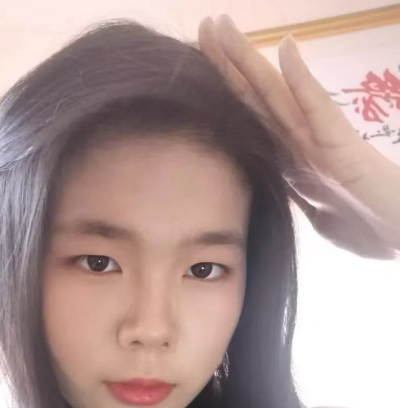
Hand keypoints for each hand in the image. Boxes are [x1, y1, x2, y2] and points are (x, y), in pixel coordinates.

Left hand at [198, 14, 399, 258]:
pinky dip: (302, 80)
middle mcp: (298, 141)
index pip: (250, 116)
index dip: (225, 88)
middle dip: (227, 62)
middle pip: (255, 96)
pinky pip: (318, 109)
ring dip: (249, 60)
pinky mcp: (341, 146)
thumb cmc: (366, 224)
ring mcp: (318, 140)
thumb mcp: (317, 214)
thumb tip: (276, 186)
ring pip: (277, 94)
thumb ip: (295, 195)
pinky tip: (287, 48)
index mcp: (288, 156)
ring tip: (224, 27)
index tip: (200, 60)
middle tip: (205, 25)